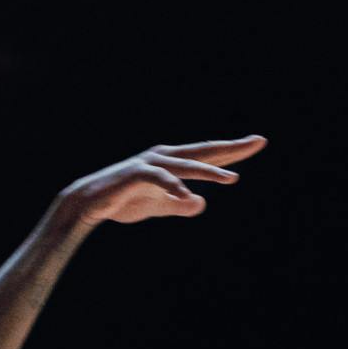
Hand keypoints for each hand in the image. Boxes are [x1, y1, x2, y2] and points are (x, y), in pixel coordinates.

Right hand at [58, 136, 266, 226]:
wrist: (88, 204)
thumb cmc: (122, 202)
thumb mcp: (157, 206)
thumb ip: (180, 205)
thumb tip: (201, 203)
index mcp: (171, 162)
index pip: (207, 155)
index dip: (232, 151)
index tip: (256, 144)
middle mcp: (164, 156)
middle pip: (203, 151)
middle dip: (231, 148)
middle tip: (259, 142)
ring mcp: (150, 163)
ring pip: (185, 165)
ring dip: (208, 172)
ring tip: (231, 179)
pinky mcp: (135, 174)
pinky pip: (160, 179)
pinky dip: (173, 187)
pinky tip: (188, 196)